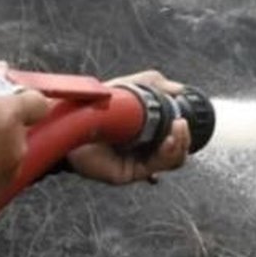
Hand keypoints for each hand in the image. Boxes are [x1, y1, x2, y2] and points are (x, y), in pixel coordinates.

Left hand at [65, 70, 192, 184]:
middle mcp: (144, 149)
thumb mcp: (129, 87)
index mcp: (146, 132)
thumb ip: (155, 84)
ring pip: (173, 161)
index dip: (184, 130)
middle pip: (179, 151)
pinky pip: (156, 167)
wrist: (70, 121)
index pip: (175, 137)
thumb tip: (179, 89)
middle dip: (186, 138)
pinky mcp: (130, 172)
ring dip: (180, 145)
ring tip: (177, 130)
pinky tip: (166, 141)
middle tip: (181, 124)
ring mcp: (138, 162)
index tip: (185, 116)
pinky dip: (167, 153)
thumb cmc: (93, 107)